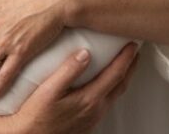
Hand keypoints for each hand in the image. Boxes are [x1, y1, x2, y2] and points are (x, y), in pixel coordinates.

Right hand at [6, 45, 138, 133]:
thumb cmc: (34, 117)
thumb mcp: (48, 90)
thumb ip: (68, 70)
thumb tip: (85, 53)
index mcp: (89, 100)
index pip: (116, 74)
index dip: (126, 57)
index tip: (132, 44)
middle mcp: (95, 111)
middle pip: (121, 84)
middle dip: (130, 67)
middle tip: (134, 52)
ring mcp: (92, 118)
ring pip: (114, 94)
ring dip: (121, 77)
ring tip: (122, 64)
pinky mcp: (86, 123)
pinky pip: (106, 102)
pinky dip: (111, 88)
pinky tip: (104, 83)